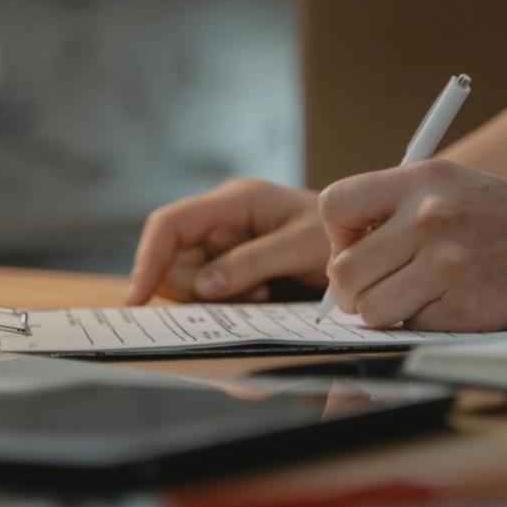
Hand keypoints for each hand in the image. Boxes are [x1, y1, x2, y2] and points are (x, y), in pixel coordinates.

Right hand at [126, 179, 328, 304]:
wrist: (369, 246)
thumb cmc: (341, 237)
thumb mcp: (302, 247)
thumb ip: (252, 263)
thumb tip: (204, 286)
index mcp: (235, 201)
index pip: (170, 224)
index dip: (147, 260)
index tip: (137, 300)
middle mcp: (222, 221)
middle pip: (174, 262)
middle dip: (200, 289)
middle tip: (256, 293)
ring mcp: (226, 246)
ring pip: (191, 284)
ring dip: (222, 300)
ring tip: (267, 292)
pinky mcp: (234, 270)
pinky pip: (211, 296)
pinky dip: (233, 305)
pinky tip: (266, 296)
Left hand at [318, 159, 506, 330]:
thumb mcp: (459, 187)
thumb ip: (402, 206)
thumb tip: (341, 252)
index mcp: (423, 178)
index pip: (335, 206)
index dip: (338, 236)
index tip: (362, 247)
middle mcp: (428, 215)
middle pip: (343, 269)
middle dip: (354, 290)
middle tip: (383, 289)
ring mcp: (446, 262)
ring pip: (368, 307)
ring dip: (387, 312)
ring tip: (420, 299)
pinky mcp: (464, 306)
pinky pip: (410, 326)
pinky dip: (426, 324)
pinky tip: (459, 305)